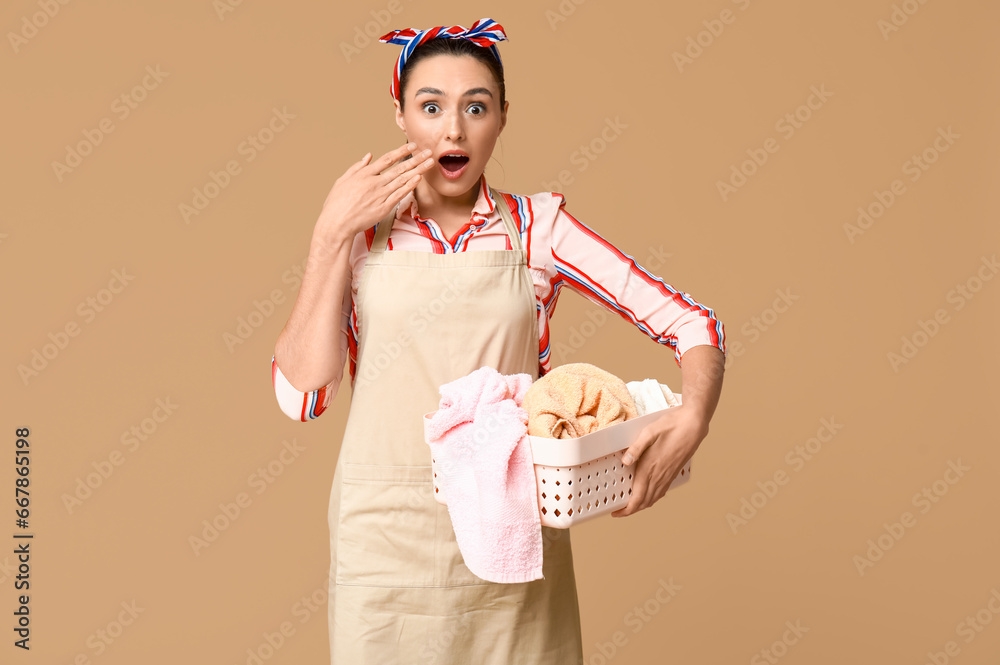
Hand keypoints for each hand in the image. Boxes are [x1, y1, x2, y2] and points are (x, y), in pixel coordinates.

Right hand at [316, 141, 435, 241]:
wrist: (336, 222)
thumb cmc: (336, 204)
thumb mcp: (342, 180)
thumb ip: (356, 167)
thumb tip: (368, 157)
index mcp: (364, 174)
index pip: (387, 159)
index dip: (401, 151)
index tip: (412, 146)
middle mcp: (374, 182)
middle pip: (399, 168)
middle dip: (415, 159)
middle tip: (428, 152)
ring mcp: (380, 195)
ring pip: (402, 180)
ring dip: (418, 170)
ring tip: (429, 163)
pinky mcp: (384, 207)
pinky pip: (399, 194)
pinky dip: (410, 186)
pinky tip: (419, 179)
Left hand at [610, 404, 708, 517]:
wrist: (693, 426)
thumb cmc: (671, 426)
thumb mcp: (649, 432)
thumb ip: (636, 448)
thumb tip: (625, 461)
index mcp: (650, 468)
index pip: (637, 498)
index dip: (626, 510)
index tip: (615, 513)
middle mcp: (659, 476)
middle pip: (644, 503)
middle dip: (630, 510)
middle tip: (618, 511)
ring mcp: (668, 476)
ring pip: (653, 499)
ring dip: (641, 505)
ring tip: (630, 505)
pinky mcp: (674, 472)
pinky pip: (661, 492)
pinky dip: (652, 498)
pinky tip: (648, 494)